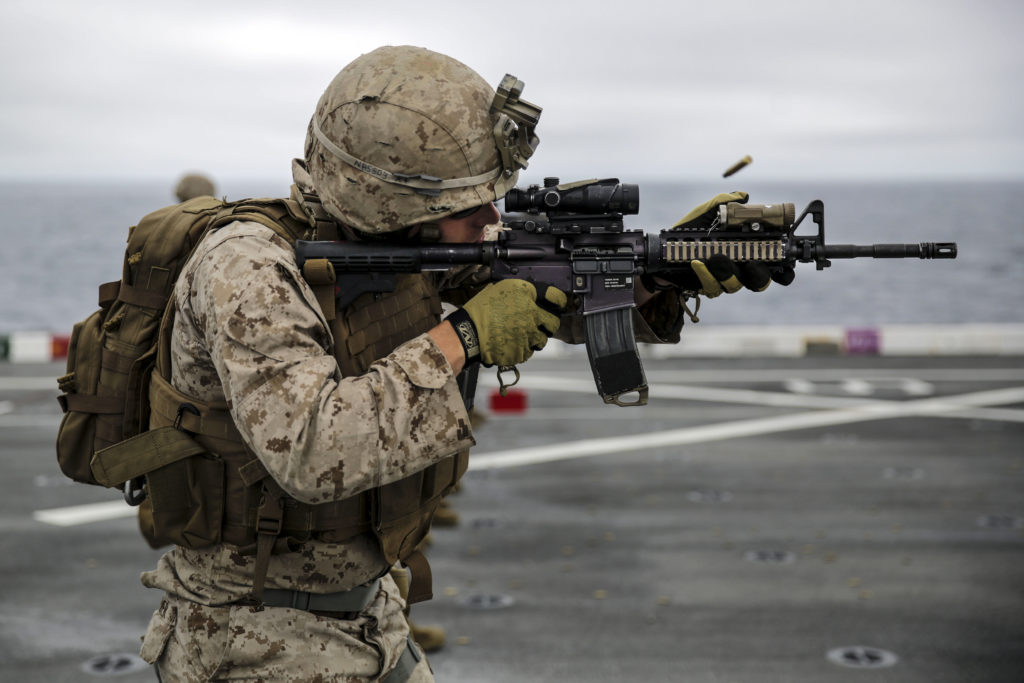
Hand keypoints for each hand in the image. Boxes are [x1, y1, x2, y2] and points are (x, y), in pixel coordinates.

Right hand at [451, 279, 567, 366]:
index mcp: (527, 296)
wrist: (468, 333)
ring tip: (520, 335)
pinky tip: (511, 343)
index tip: (558, 304)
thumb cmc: (480, 310)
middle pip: (554, 322)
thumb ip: (521, 292)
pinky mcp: (523, 351)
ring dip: (535, 338)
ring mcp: (529, 335)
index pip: (556, 296)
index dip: (559, 301)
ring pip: (542, 340)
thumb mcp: (500, 289)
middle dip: (549, 324)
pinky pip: (529, 352)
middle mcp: (532, 314)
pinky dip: (522, 349)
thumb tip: (533, 294)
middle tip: (541, 324)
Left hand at [655, 192, 794, 293]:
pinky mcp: (707, 286)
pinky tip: (698, 263)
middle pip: (761, 281)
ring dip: (728, 271)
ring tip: (716, 257)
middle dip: (759, 274)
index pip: (775, 264)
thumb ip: (725, 203)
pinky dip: (706, 274)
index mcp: (750, 250)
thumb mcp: (708, 212)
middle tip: (752, 262)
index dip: (785, 269)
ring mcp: (725, 280)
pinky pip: (712, 287)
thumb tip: (743, 197)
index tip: (785, 263)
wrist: (665, 248)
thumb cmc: (692, 229)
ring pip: (736, 285)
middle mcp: (741, 268)